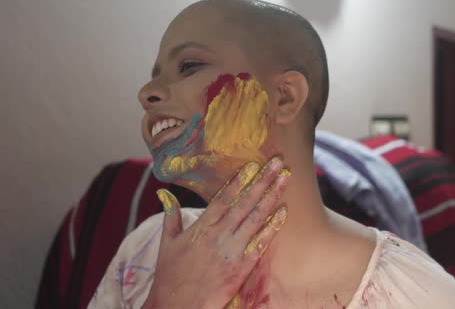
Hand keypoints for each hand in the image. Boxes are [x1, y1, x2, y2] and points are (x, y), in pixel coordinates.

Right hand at [142, 157, 289, 308]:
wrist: (177, 306)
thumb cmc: (171, 276)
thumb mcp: (167, 243)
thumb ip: (171, 216)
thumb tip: (165, 194)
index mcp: (201, 227)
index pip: (223, 197)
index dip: (239, 180)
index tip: (253, 165)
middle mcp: (218, 235)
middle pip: (245, 202)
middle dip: (262, 180)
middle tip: (277, 163)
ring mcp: (232, 250)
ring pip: (256, 218)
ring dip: (272, 196)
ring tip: (285, 179)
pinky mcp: (241, 267)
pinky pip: (261, 243)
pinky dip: (272, 227)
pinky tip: (283, 212)